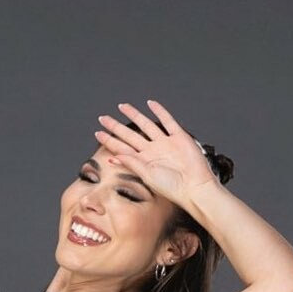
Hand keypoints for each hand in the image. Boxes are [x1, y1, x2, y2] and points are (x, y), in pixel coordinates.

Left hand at [95, 99, 217, 206]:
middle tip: (103, 118)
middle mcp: (153, 150)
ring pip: (146, 124)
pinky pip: (168, 121)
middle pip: (130, 135)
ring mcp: (165, 143)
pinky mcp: (179, 137)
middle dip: (116, 126)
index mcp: (143, 161)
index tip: (97, 133)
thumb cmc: (172, 187)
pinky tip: (151, 104)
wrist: (194, 186)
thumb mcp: (147, 176)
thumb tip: (113, 157)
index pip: (122, 148)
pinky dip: (160, 111)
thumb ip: (132, 163)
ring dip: (134, 115)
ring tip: (122, 107)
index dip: (109, 140)